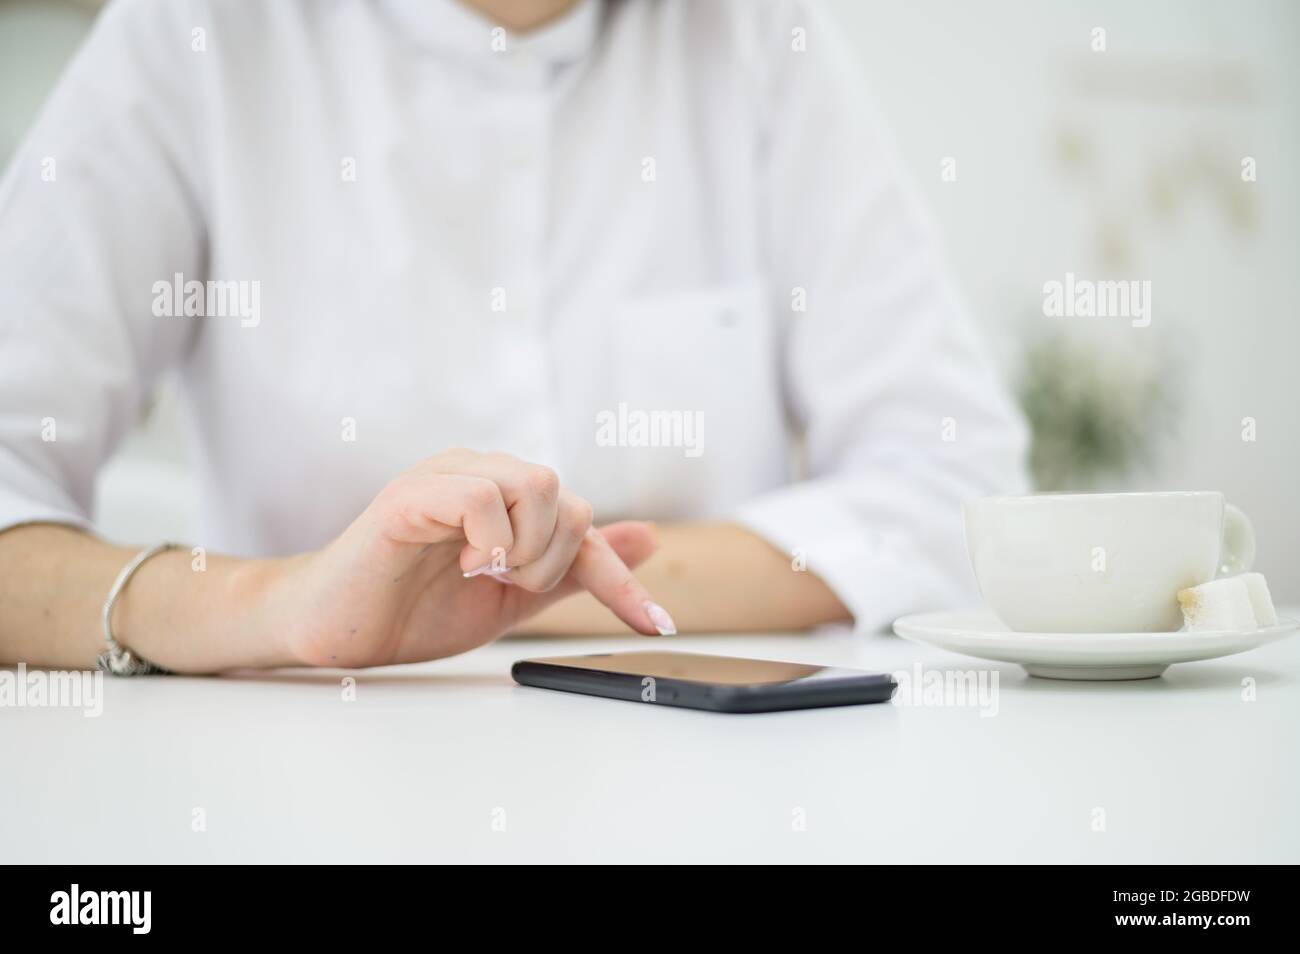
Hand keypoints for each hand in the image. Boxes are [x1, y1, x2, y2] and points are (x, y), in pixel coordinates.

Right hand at [266, 449, 674, 666]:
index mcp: (508, 496)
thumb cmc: (415, 608)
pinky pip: (481, 496)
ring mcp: (446, 477)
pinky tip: (463, 564)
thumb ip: (577, 567)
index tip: (655, 624)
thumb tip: (648, 539)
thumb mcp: (515, 596)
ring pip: (537, 485)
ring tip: (482, 574)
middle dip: (553, 562)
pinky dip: (487, 541)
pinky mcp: (410, 494)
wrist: (339, 631)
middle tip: (507, 587)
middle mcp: (482, 473)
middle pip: (569, 499)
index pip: (585, 523)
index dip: (621, 577)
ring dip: (525, 550)